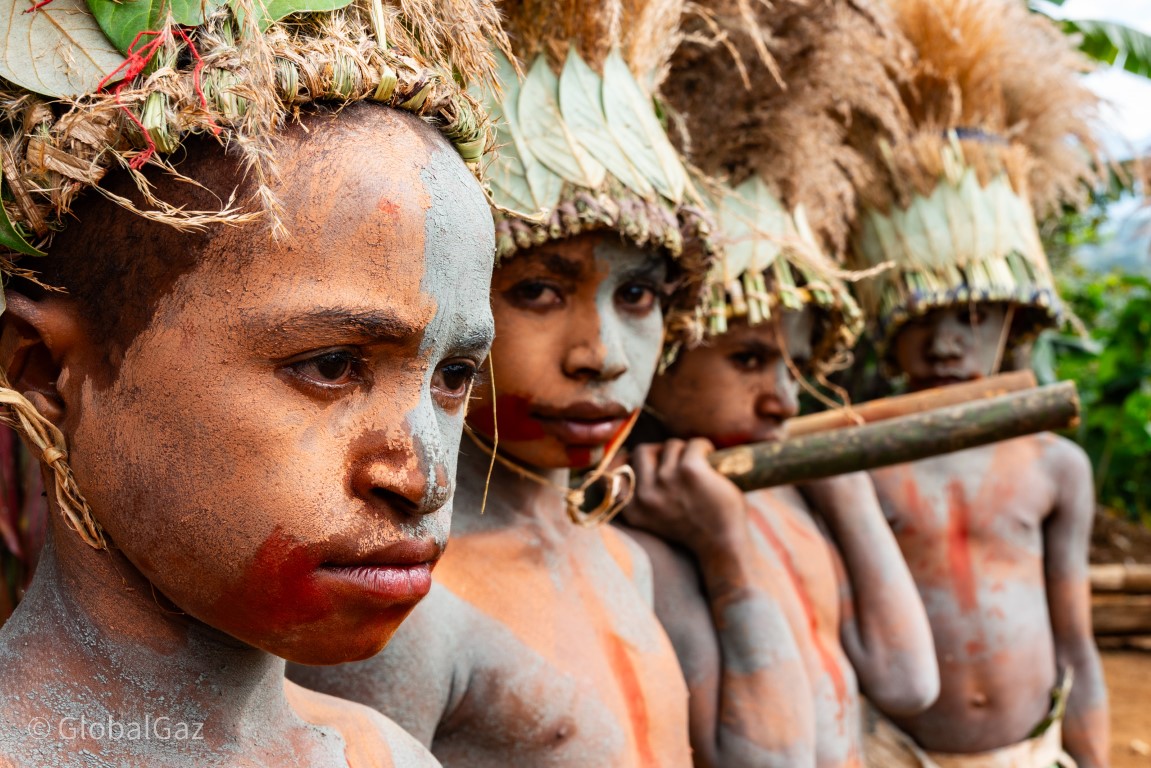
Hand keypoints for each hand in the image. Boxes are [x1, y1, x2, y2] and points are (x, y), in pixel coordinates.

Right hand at [624, 438, 748, 557]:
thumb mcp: (651, 517)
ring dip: (686, 451)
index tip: (649, 465)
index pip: (616, 471)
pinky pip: (694, 444)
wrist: (722, 545)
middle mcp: (645, 494)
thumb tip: (625, 457)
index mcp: (632, 508)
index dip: (631, 460)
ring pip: (671, 445)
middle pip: (642, 451)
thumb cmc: (691, 527)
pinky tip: (711, 459)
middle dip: (660, 452)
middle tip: (678, 462)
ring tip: (699, 466)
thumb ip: (637, 494)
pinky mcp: (690, 470)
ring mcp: (666, 481)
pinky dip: (705, 448)